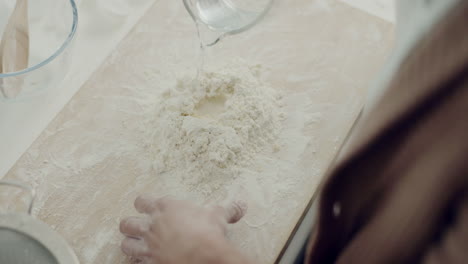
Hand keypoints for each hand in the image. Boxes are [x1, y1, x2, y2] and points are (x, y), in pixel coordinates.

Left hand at [119, 195, 249, 263]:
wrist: (205, 256)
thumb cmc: (209, 231)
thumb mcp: (219, 216)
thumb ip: (227, 209)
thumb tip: (241, 205)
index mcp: (166, 207)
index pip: (142, 201)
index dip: (143, 204)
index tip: (148, 207)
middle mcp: (153, 225)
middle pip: (127, 223)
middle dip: (131, 225)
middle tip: (138, 227)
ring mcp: (149, 245)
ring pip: (126, 243)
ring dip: (130, 244)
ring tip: (136, 245)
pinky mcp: (150, 262)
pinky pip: (134, 261)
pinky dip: (137, 261)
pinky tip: (143, 260)